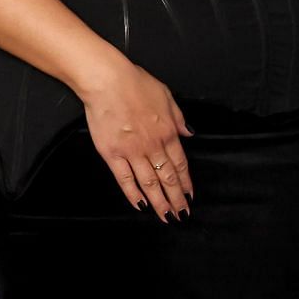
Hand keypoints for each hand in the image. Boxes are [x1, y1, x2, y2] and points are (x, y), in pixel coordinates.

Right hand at [78, 58, 193, 221]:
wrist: (108, 81)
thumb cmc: (136, 84)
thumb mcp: (167, 96)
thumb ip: (178, 118)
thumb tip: (188, 133)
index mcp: (168, 131)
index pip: (180, 164)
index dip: (185, 182)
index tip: (190, 195)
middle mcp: (153, 145)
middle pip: (167, 177)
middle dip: (176, 198)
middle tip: (182, 214)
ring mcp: (132, 152)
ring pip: (149, 183)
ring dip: (158, 202)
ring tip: (165, 216)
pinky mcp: (112, 154)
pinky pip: (125, 179)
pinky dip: (133, 194)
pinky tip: (140, 205)